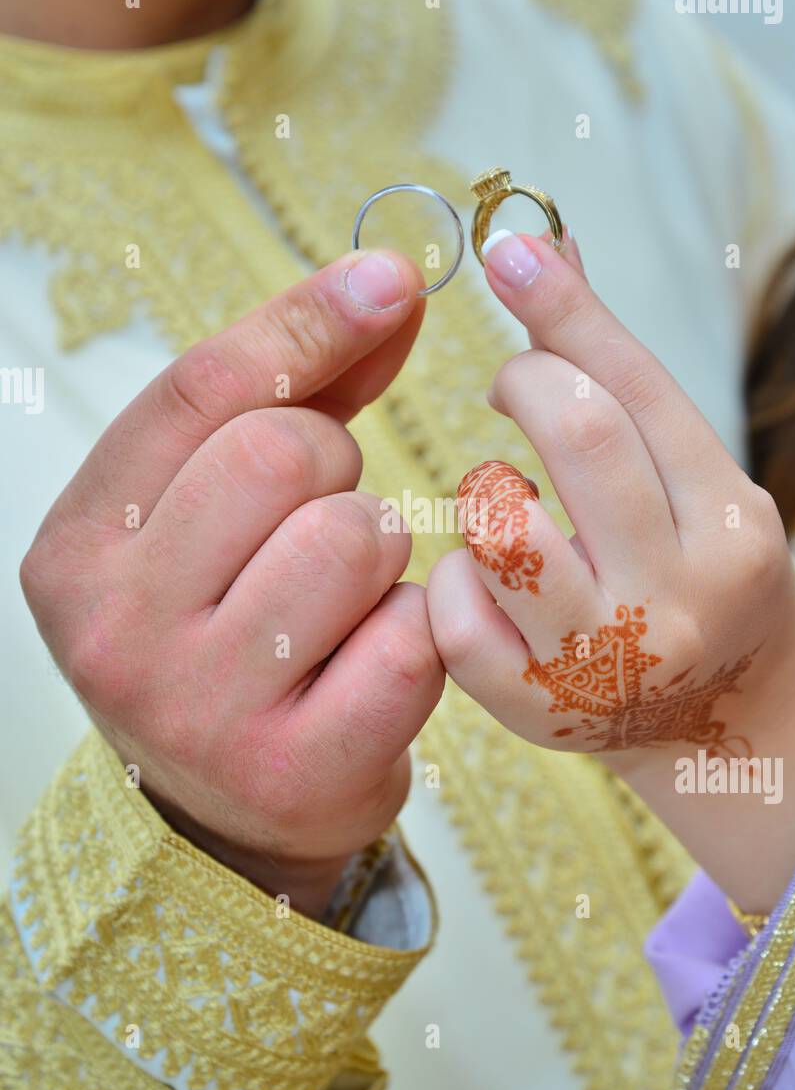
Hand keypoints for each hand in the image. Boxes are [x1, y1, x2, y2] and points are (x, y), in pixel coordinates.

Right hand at [21, 249, 443, 918]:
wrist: (231, 811)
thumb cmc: (229, 634)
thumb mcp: (216, 516)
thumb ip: (295, 394)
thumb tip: (387, 287)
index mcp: (80, 547)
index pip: (198, 393)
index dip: (306, 320)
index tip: (391, 278)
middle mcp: (116, 627)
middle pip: (282, 453)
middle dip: (338, 467)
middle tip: (327, 516)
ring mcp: (201, 707)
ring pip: (354, 538)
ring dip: (379, 552)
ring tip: (348, 597)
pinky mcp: (296, 770)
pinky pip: (411, 638)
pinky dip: (418, 632)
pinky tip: (377, 660)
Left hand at [427, 229, 794, 911]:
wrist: (718, 725)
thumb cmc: (696, 576)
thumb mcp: (693, 480)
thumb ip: (623, 380)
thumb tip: (551, 249)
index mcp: (730, 525)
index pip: (640, 391)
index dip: (568, 312)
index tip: (510, 250)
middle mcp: (676, 593)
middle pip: (580, 434)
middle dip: (528, 380)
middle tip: (516, 388)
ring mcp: (602, 659)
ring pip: (502, 522)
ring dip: (488, 486)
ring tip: (508, 501)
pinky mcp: (530, 706)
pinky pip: (453, 607)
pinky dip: (456, 574)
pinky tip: (488, 579)